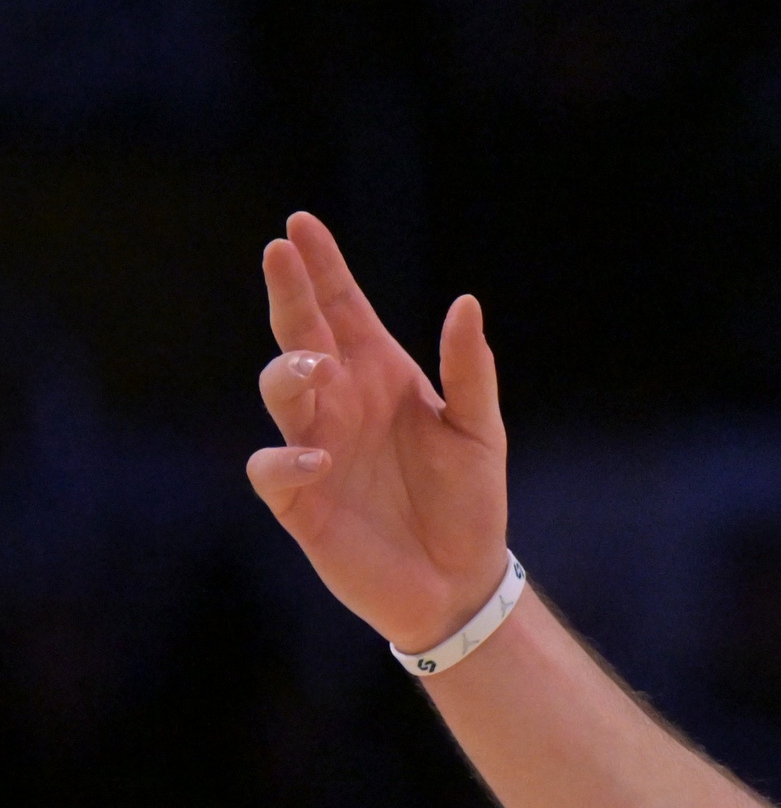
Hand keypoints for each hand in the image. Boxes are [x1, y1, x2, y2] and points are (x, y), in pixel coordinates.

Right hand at [245, 211, 511, 656]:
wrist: (462, 582)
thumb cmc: (468, 503)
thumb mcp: (479, 432)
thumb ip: (469, 372)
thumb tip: (466, 304)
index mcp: (379, 377)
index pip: (342, 309)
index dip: (321, 268)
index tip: (301, 225)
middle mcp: (340, 403)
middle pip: (301, 334)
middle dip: (290, 293)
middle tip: (281, 253)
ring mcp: (314, 446)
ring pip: (279, 390)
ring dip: (291, 370)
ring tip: (318, 364)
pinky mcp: (302, 501)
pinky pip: (272, 469)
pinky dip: (287, 459)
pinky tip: (318, 456)